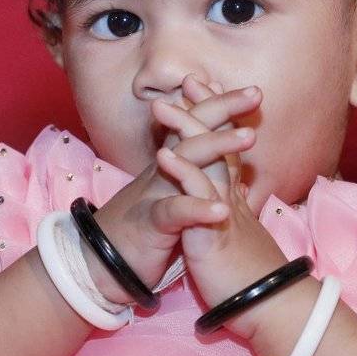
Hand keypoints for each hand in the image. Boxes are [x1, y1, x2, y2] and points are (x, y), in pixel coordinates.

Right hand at [69, 78, 262, 305]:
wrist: (100, 264)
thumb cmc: (142, 231)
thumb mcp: (171, 197)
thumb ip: (194, 178)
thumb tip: (230, 168)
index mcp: (170, 165)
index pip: (196, 125)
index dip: (220, 106)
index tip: (252, 91)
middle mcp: (162, 171)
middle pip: (193, 130)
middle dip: (223, 109)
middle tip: (256, 93)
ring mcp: (154, 193)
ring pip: (185, 161)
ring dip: (218, 145)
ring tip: (251, 137)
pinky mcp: (149, 223)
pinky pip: (175, 212)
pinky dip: (198, 209)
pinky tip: (223, 210)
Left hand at [152, 95, 293, 338]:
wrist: (271, 308)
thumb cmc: (252, 281)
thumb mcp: (240, 242)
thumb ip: (235, 220)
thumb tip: (230, 209)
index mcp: (233, 200)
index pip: (224, 150)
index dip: (215, 119)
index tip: (201, 92)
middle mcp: (230, 199)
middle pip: (217, 143)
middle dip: (203, 109)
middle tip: (189, 79)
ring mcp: (223, 212)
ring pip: (206, 161)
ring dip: (184, 130)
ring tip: (161, 106)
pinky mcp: (214, 232)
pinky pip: (197, 196)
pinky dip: (181, 172)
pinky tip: (163, 154)